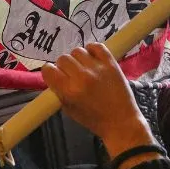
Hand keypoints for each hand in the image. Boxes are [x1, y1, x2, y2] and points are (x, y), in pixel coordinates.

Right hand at [42, 43, 151, 158]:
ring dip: (77, 59)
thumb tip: (54, 77)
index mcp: (69, 91)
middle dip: (64, 67)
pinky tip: (92, 59)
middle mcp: (82, 77)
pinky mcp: (111, 63)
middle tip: (71, 75)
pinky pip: (96, 46)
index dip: (49, 72)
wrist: (121, 122)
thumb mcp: (69, 111)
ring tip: (83, 68)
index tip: (55, 76)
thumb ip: (59, 92)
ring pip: (78, 51)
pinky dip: (92, 50)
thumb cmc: (94, 120)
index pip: (48, 70)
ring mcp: (97, 68)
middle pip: (63, 59)